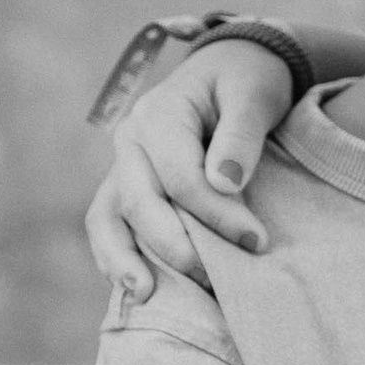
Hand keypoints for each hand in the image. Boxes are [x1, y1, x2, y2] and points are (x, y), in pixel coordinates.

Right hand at [86, 38, 293, 294]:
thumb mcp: (254, 94)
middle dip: (177, 246)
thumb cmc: (247, 81)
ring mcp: (123, 165)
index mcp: (160, 113)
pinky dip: (116, 256)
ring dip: (124, 260)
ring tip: (146, 296)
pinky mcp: (127, 185)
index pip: (182, 177)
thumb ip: (241, 135)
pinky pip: (109, 224)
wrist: (232, 68)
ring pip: (107, 217)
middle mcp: (131, 140)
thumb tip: (225, 183)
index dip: (217, 215)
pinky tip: (138, 289)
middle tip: (218, 280)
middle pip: (139, 202)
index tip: (257, 241)